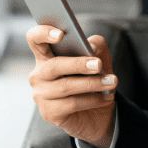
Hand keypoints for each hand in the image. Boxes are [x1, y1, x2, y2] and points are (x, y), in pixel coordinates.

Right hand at [26, 24, 116, 147]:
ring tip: (112, 81)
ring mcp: (41, 94)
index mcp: (47, 56)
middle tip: (99, 65)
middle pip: (54, 65)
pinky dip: (92, 100)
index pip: (35, 39)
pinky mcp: (48, 112)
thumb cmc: (93, 82)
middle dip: (78, 64)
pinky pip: (71, 104)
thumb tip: (93, 46)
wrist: (96, 114)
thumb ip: (97, 47)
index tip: (61, 35)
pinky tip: (106, 98)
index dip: (44, 33)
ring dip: (92, 83)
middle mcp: (39, 74)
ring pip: (66, 86)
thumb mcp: (100, 61)